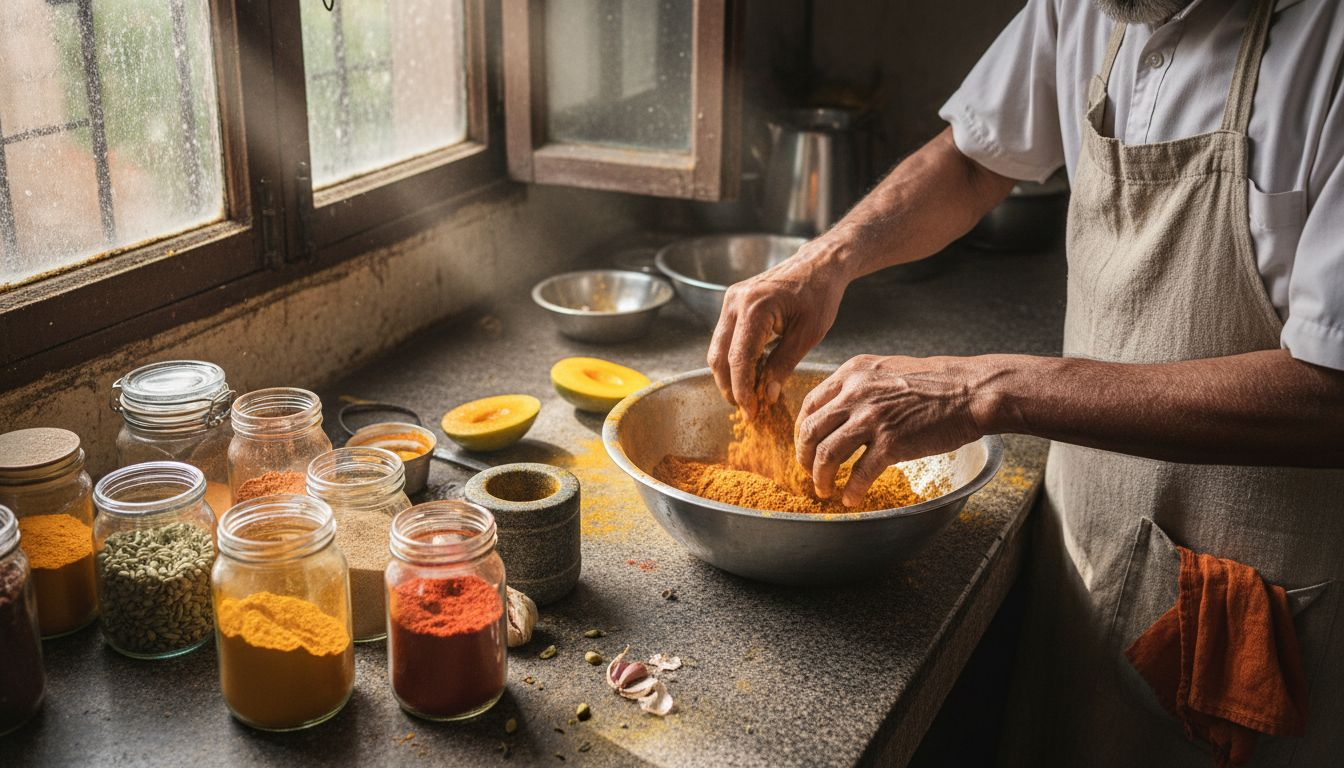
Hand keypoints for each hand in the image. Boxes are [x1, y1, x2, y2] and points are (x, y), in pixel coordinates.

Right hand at [706, 239, 849, 417]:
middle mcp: (735, 302)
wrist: (819, 264)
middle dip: (730, 387)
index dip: (742, 390)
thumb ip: (784, 365)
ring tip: (748, 396)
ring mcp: (731, 301)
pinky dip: (733, 359)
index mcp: (755, 308)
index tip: (751, 411)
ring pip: (717, 348)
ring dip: (728, 375)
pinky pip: (725, 338)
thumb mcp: (808, 334)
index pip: (738, 359)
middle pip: (719, 356)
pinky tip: (750, 374)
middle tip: (747, 409)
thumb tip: (767, 395)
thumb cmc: (819, 294)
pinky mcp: (733, 303)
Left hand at [795, 354, 991, 505]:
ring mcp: (872, 418)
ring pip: (827, 454)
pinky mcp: (891, 442)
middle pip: (811, 430)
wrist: (970, 391)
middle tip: (808, 472)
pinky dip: (852, 490)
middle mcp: (856, 393)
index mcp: (852, 373)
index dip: (802, 430)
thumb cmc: (936, 382)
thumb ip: (860, 385)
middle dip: (804, 456)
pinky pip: (860, 473)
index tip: (805, 445)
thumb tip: (839, 410)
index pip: (811, 404)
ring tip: (824, 490)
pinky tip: (851, 498)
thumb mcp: (887, 370)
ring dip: (821, 477)